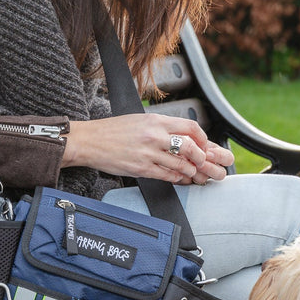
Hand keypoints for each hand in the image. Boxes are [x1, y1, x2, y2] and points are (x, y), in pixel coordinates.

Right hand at [62, 113, 233, 184]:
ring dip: (193, 172)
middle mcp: (154, 135)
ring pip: (181, 165)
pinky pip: (167, 176)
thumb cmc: (112, 130)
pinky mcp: (141, 168)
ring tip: (198, 174)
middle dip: (204, 158)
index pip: (190, 128)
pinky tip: (181, 179)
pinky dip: (177, 178)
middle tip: (210, 163)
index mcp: (155, 120)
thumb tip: (180, 137)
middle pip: (191, 147)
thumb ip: (160, 127)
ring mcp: (148, 153)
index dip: (203, 139)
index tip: (205, 146)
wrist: (89, 141)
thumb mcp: (139, 120)